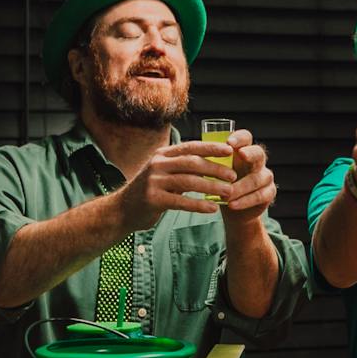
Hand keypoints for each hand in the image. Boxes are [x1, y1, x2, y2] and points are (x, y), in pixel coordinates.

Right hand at [119, 139, 235, 226]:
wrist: (123, 210)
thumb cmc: (152, 191)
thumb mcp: (165, 173)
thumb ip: (184, 167)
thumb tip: (215, 163)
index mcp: (163, 154)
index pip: (191, 147)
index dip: (211, 148)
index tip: (229, 150)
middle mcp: (157, 164)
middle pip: (192, 163)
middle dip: (215, 169)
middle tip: (233, 176)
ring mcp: (154, 181)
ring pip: (188, 181)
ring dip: (211, 187)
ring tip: (228, 193)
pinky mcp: (152, 199)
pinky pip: (180, 201)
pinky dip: (198, 205)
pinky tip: (212, 209)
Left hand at [217, 129, 276, 222]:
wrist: (233, 208)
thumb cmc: (222, 184)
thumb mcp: (215, 171)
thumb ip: (210, 162)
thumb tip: (190, 154)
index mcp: (243, 150)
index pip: (246, 137)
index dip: (240, 138)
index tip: (229, 142)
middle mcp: (257, 161)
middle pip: (258, 153)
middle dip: (250, 153)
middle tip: (241, 154)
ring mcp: (265, 176)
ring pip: (256, 179)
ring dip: (240, 187)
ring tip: (225, 195)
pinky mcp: (269, 192)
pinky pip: (260, 195)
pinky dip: (244, 201)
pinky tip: (232, 205)